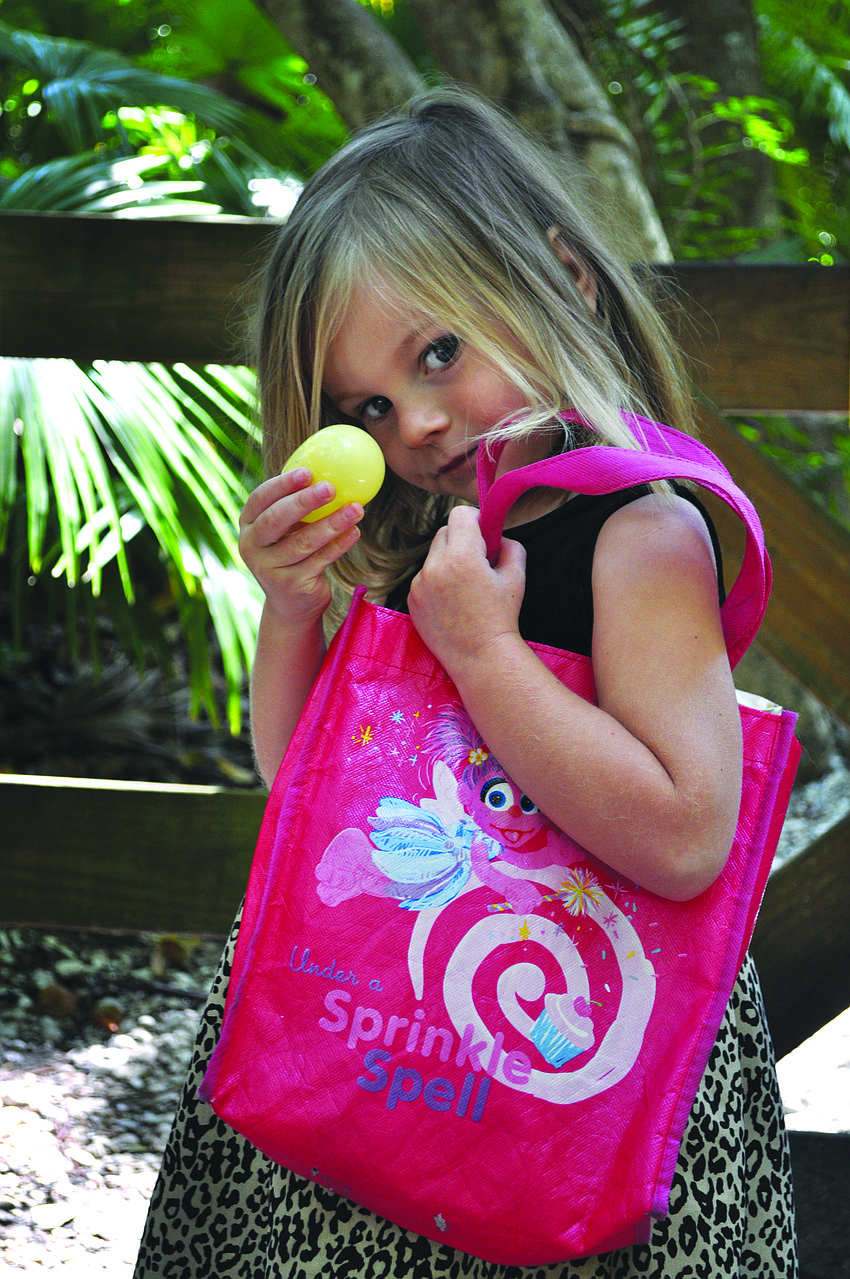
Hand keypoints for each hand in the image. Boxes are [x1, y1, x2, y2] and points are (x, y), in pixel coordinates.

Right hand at [238, 467, 362, 629]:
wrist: (291, 604)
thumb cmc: (293, 555)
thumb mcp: (288, 530)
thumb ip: (297, 505)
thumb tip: (332, 467)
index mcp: (248, 525)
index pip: (260, 499)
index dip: (282, 484)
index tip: (308, 472)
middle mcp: (251, 546)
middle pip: (276, 520)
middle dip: (304, 501)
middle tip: (330, 488)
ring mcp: (268, 569)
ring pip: (302, 542)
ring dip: (332, 523)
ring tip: (356, 509)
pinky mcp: (291, 585)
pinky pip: (319, 560)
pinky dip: (339, 545)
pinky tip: (355, 532)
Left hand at [407, 505, 525, 677]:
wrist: (481, 657)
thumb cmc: (501, 617)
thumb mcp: (516, 576)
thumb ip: (510, 545)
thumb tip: (497, 536)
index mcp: (462, 556)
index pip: (459, 514)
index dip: (475, 519)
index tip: (484, 534)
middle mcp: (435, 566)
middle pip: (444, 532)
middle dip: (461, 540)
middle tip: (478, 561)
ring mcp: (419, 584)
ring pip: (433, 556)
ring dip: (448, 561)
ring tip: (465, 587)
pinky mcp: (411, 599)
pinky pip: (424, 577)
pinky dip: (437, 581)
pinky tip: (452, 601)